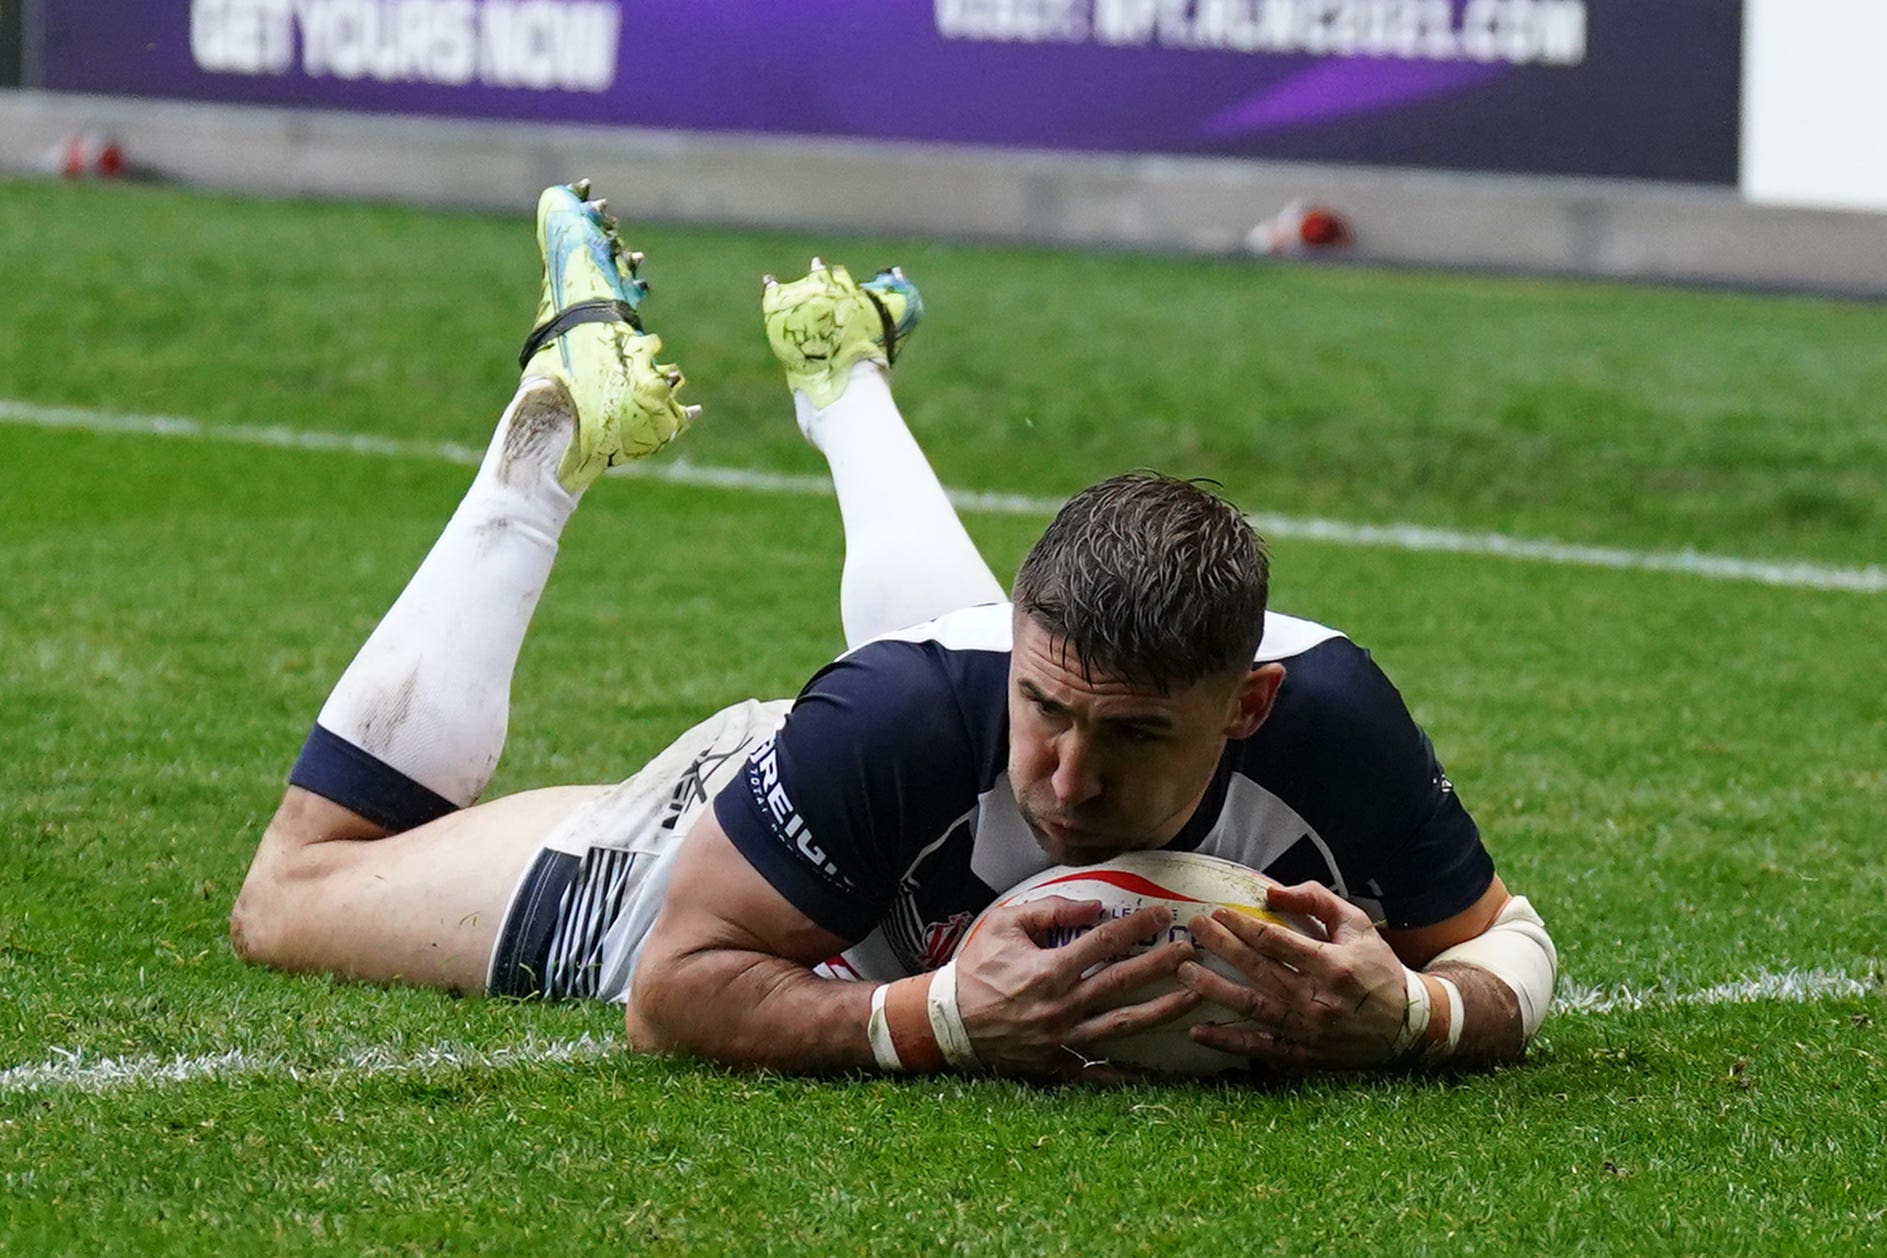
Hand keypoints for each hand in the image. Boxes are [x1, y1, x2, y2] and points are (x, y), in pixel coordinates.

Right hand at [952, 896, 1200, 1079]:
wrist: (949, 1022)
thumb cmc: (977, 968)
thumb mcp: (1006, 925)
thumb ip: (1051, 910)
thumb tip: (1095, 907)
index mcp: (1050, 969)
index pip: (1105, 942)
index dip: (1138, 926)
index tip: (1163, 913)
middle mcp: (1062, 1005)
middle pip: (1124, 982)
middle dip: (1162, 965)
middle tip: (1191, 952)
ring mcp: (1062, 1037)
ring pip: (1123, 1025)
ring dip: (1162, 1011)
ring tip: (1193, 998)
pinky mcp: (1057, 1062)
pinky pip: (1098, 1071)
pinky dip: (1126, 1074)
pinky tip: (1157, 1072)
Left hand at [1177, 881, 1409, 1069]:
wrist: (1408, 1027)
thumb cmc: (1378, 969)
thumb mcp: (1356, 927)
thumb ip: (1317, 902)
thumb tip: (1272, 893)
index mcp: (1333, 965)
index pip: (1277, 942)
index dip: (1243, 925)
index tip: (1217, 911)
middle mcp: (1318, 1000)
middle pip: (1259, 970)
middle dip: (1222, 947)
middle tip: (1194, 929)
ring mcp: (1309, 1031)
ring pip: (1253, 1008)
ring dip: (1215, 989)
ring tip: (1184, 972)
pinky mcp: (1303, 1055)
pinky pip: (1259, 1048)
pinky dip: (1227, 1042)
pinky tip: (1197, 1031)